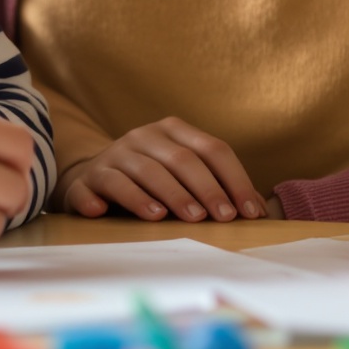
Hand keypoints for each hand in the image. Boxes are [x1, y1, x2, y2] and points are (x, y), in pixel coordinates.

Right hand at [58, 117, 263, 221]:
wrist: (94, 176)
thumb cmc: (151, 180)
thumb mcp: (182, 175)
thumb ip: (215, 185)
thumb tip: (257, 212)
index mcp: (173, 130)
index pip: (212, 149)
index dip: (235, 180)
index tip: (249, 212)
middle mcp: (144, 136)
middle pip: (182, 160)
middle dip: (206, 190)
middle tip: (223, 218)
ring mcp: (116, 154)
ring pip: (145, 171)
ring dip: (169, 195)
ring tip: (186, 218)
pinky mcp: (91, 175)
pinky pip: (107, 184)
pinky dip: (119, 198)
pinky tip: (129, 214)